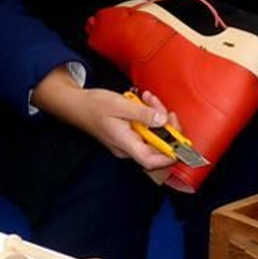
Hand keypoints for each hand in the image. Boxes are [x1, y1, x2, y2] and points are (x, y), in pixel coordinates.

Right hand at [33, 68, 179, 171]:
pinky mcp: (128, 136)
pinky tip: (143, 102)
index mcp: (124, 143)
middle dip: (164, 125)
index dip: (169, 155)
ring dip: (156, 116)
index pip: (151, 160)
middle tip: (160, 107)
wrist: (77, 105)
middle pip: (156, 145)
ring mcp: (128, 143)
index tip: (180, 142)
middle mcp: (128, 148)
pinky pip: (145, 130)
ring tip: (148, 99)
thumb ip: (142, 113)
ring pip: (152, 135)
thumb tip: (163, 120)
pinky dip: (148, 116)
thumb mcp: (120, 105)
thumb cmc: (94, 106)